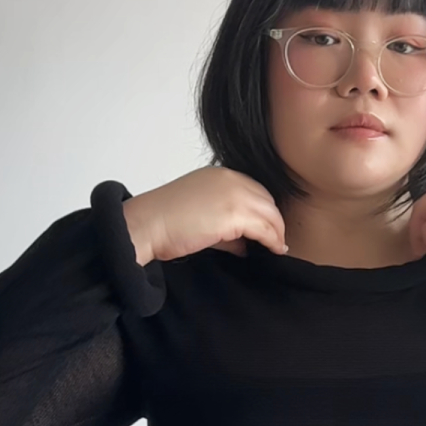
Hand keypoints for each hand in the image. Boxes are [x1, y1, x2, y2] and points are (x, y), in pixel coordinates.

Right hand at [123, 167, 287, 263]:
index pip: (255, 190)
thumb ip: (226, 227)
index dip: (264, 211)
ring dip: (277, 232)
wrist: (147, 224)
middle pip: (267, 200)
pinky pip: (265, 228)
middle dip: (274, 221)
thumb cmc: (165, 222)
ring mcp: (234, 194)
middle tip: (278, 240)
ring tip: (278, 248)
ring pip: (270, 214)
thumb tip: (244, 244)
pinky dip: (273, 240)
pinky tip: (274, 250)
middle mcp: (230, 179)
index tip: (269, 228)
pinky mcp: (234, 213)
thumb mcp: (200, 216)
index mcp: (221, 175)